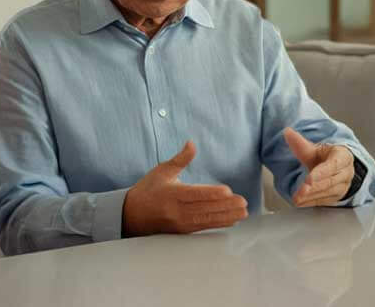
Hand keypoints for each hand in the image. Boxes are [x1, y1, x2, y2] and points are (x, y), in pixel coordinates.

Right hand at [122, 141, 248, 236]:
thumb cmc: (148, 190)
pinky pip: (203, 227)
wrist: (130, 215)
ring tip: (242, 212)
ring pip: (206, 219)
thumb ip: (180, 159)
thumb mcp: (162, 170)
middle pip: (204, 208)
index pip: (195, 194)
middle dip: (226, 206)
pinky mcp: (182, 231)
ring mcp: (180, 223)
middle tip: (243, 203)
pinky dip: (218, 223)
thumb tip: (192, 144)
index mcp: (172, 194)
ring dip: (226, 216)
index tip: (228, 191)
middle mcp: (176, 210)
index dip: (212, 193)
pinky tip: (231, 220)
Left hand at [284, 127, 354, 206]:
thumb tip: (287, 132)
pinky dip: (312, 202)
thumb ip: (301, 143)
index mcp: (342, 157)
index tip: (309, 179)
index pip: (333, 166)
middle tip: (301, 191)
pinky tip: (301, 202)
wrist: (338, 167)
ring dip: (312, 196)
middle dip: (314, 187)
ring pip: (328, 192)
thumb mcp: (315, 148)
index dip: (321, 173)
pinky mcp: (337, 197)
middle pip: (330, 181)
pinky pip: (325, 201)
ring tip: (298, 198)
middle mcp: (346, 172)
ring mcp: (343, 186)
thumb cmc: (326, 156)